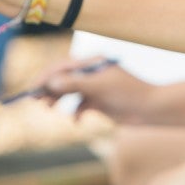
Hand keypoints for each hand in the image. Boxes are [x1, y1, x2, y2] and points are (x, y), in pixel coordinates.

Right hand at [37, 56, 154, 122]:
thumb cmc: (128, 93)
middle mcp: (93, 73)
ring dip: (58, 99)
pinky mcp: (100, 103)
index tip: (33, 88)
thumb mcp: (99, 87)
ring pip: (70, 92)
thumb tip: (51, 82)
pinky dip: (76, 113)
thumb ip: (74, 84)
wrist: (151, 109)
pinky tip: (77, 121)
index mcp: (93, 63)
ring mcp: (96, 88)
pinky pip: (81, 106)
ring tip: (49, 108)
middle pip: (64, 78)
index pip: (63, 66)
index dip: (46, 76)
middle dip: (49, 88)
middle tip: (35, 99)